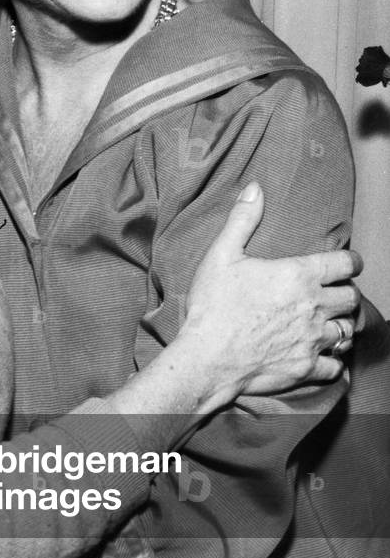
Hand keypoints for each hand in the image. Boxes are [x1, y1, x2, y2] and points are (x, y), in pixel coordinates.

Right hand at [182, 182, 361, 400]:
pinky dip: (333, 360)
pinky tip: (321, 354)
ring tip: (328, 321)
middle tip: (332, 291)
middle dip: (345, 292)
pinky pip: (335, 366)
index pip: (344, 264)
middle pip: (351, 298)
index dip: (350, 261)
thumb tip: (255, 188)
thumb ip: (243, 219)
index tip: (348, 263)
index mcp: (298, 276)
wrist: (206, 359)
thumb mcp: (221, 255)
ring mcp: (312, 340)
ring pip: (347, 331)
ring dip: (340, 324)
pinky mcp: (306, 369)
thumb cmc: (212, 306)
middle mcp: (313, 308)